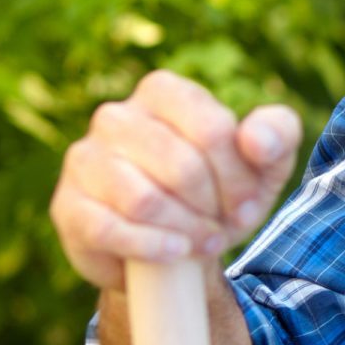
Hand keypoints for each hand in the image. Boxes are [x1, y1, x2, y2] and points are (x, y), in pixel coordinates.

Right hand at [50, 69, 302, 291]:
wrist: (172, 245)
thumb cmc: (219, 191)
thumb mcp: (263, 162)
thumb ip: (277, 134)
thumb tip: (255, 141)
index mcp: (162, 91)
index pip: (212, 130)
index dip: (238, 178)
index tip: (248, 205)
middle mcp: (116, 116)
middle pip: (181, 166)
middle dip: (213, 207)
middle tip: (223, 228)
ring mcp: (84, 160)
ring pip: (143, 199)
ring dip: (185, 229)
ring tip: (201, 242)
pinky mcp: (68, 206)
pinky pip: (108, 228)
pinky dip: (150, 246)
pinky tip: (174, 252)